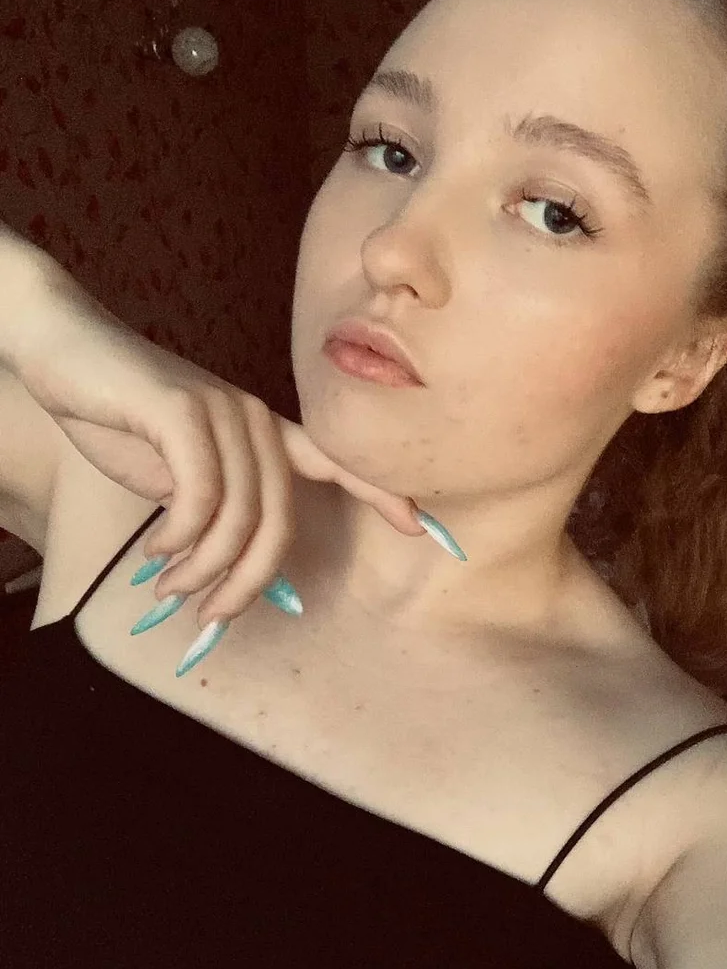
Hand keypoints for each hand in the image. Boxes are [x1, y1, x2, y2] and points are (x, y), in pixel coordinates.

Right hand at [14, 253, 425, 633]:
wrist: (62, 351)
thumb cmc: (121, 416)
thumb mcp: (176, 474)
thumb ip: (212, 510)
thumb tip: (231, 571)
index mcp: (264, 431)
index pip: (335, 461)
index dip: (380, 493)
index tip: (422, 527)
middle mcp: (255, 419)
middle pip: (279, 519)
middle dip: (247, 582)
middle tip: (208, 617)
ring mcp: (223, 410)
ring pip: (240, 516)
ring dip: (202, 568)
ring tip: (168, 585)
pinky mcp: (183, 410)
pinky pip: (201, 495)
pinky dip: (179, 538)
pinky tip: (156, 551)